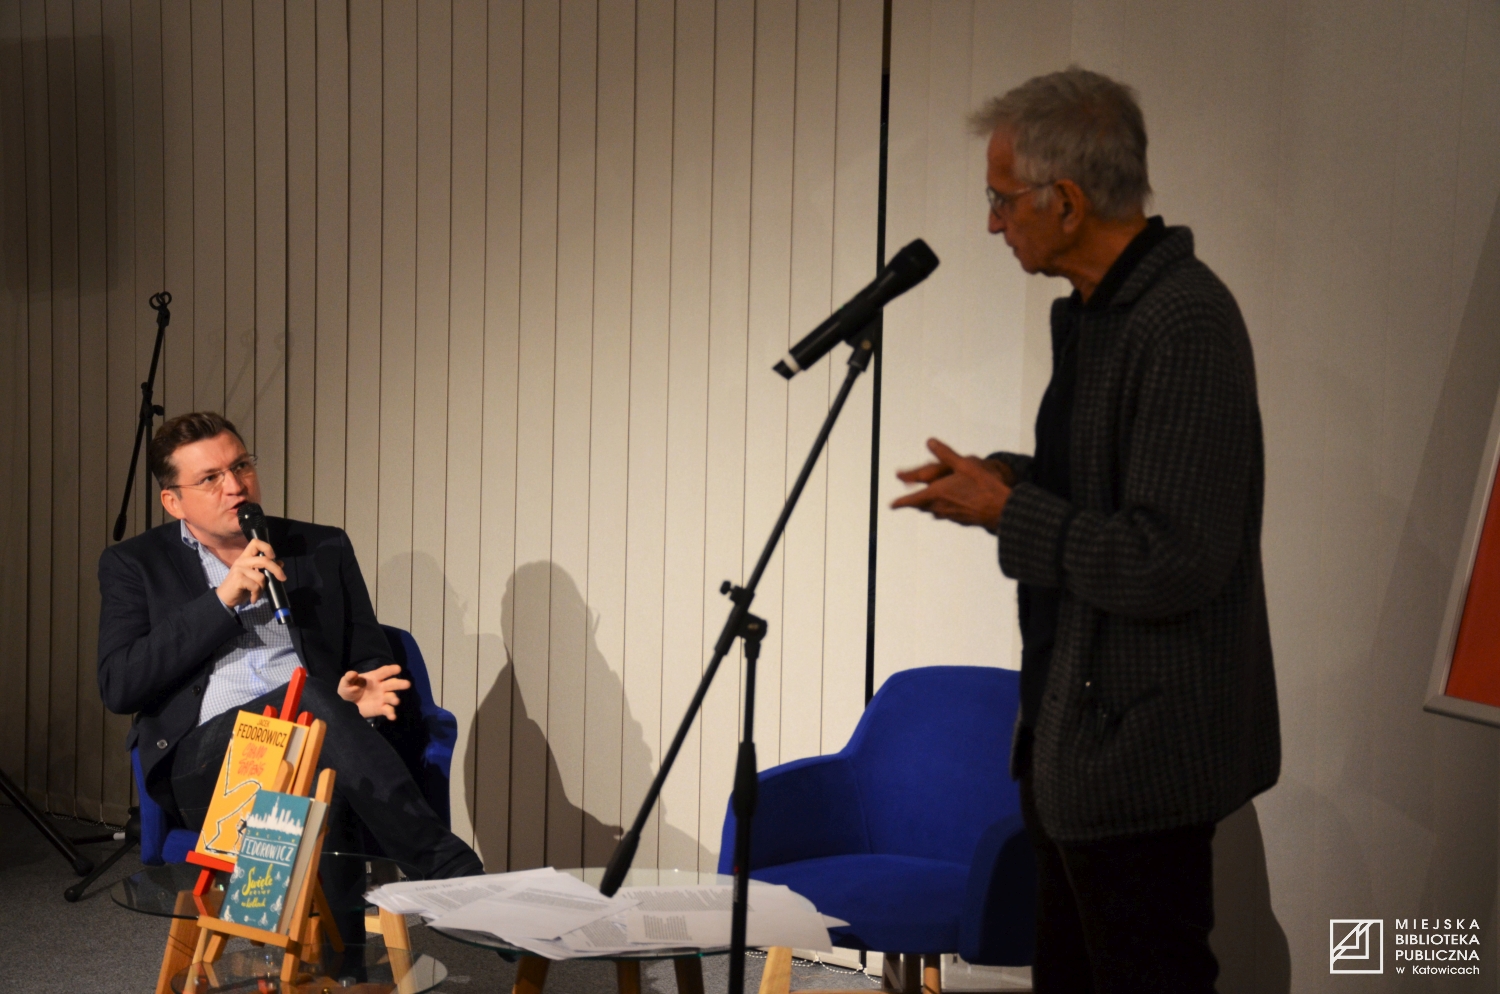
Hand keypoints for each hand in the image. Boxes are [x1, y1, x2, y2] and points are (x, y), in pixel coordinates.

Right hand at [217, 539, 285, 608]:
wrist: (224, 599)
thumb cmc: (241, 587)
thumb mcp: (255, 577)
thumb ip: (265, 569)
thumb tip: (280, 563)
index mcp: (245, 557)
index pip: (256, 543)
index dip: (267, 547)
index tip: (274, 557)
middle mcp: (241, 561)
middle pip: (264, 560)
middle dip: (276, 570)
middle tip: (282, 578)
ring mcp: (239, 569)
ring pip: (261, 577)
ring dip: (263, 588)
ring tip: (257, 593)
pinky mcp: (238, 579)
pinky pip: (256, 586)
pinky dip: (257, 594)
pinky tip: (253, 598)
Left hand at [338, 664, 411, 720]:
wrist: (345, 706)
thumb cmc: (347, 691)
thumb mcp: (345, 683)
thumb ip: (349, 678)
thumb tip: (353, 673)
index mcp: (374, 678)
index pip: (384, 672)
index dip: (391, 670)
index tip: (398, 669)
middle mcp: (381, 686)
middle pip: (393, 683)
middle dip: (400, 683)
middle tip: (407, 684)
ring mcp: (382, 698)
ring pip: (392, 697)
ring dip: (395, 699)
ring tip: (396, 701)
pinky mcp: (381, 709)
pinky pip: (388, 710)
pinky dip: (391, 713)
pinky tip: (392, 716)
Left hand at [892, 438, 1013, 529]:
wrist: (1002, 510)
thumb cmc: (984, 486)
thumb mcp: (964, 464)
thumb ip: (945, 454)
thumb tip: (930, 442)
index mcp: (937, 494)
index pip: (912, 499)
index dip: (900, 502)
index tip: (891, 505)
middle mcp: (941, 507)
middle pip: (922, 506)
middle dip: (913, 502)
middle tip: (906, 500)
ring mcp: (951, 516)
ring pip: (934, 511)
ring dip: (928, 506)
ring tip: (926, 503)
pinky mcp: (962, 521)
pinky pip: (947, 514)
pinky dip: (943, 509)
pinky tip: (949, 506)